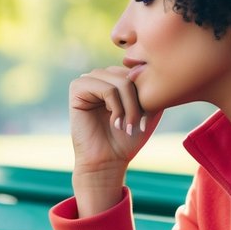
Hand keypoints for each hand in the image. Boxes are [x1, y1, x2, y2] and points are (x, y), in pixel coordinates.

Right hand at [68, 66, 161, 214]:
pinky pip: (106, 88)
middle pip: (131, 76)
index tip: (146, 120)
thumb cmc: (129, 138)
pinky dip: (116, 107)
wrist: (109, 160)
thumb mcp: (150, 109)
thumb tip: (144, 69)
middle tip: (136, 124)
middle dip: (138, 102)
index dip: (147, 95)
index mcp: (118, 77)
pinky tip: (114, 122)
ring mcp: (89, 79)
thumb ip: (152, 88)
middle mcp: (103, 75)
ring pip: (120, 82)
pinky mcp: (77, 88)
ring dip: (129, 107)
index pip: (139, 73)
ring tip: (126, 126)